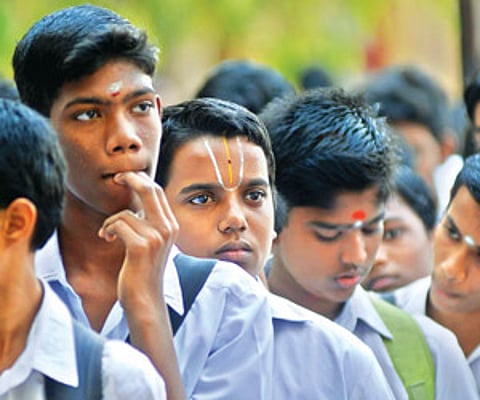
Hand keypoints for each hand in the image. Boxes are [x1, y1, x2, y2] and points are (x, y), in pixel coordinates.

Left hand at [98, 171, 177, 310]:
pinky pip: (118, 225)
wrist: (145, 298)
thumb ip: (150, 221)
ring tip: (107, 234)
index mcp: (171, 225)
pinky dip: (108, 230)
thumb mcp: (152, 242)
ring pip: (125, 213)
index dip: (140, 179)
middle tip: (116, 178)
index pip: (157, 191)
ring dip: (110, 222)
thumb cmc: (143, 270)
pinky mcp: (141, 247)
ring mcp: (156, 237)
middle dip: (130, 179)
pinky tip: (106, 238)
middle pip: (149, 190)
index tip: (125, 177)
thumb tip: (138, 201)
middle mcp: (168, 228)